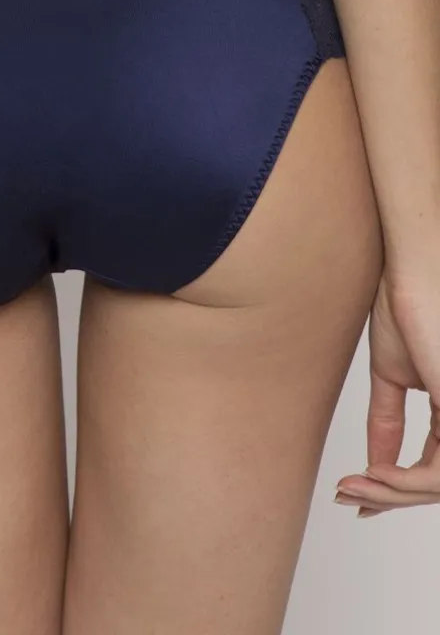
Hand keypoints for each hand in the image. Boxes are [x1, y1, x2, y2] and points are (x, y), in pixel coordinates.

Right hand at [335, 268, 439, 516]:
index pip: (430, 467)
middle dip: (388, 496)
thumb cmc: (404, 309)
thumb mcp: (390, 379)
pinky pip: (439, 471)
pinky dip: (404, 481)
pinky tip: (374, 474)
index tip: (356, 496)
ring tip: (355, 484)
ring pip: (437, 484)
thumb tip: (373, 462)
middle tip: (347, 495)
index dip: (394, 488)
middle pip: (433, 482)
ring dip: (391, 492)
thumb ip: (386, 423)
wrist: (408, 280)